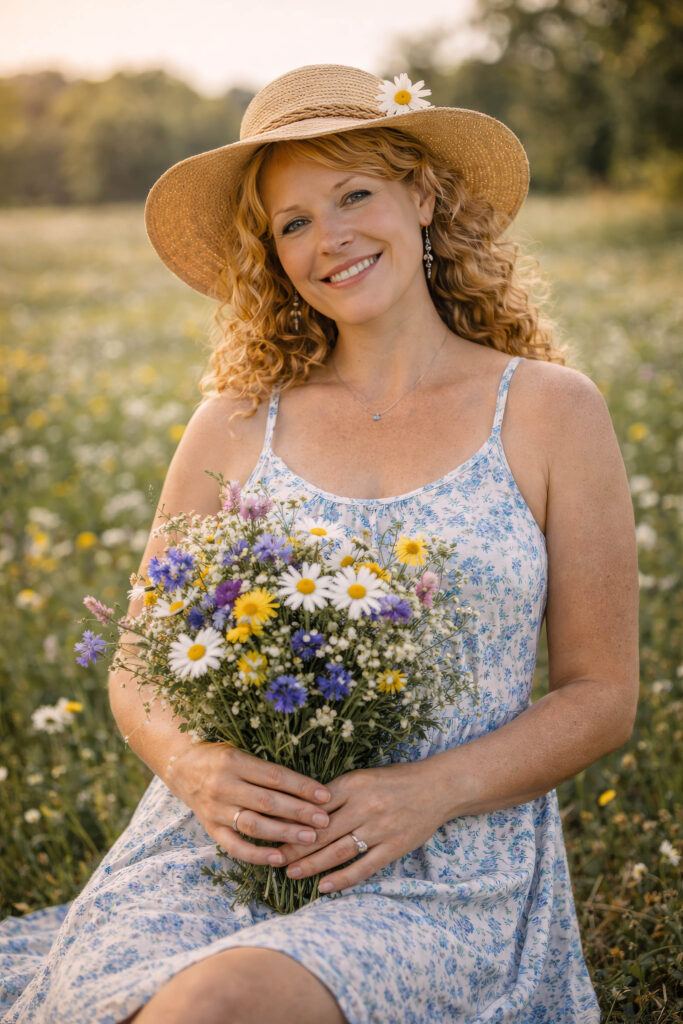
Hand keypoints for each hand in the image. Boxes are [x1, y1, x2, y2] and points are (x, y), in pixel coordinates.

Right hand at [165, 741, 331, 865]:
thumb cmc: (219, 757)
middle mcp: (224, 785)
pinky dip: (257, 855)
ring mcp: (216, 809)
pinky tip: (279, 858)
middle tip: (324, 821)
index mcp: (234, 761)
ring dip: (284, 833)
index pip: (275, 776)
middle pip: (267, 802)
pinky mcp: (210, 828)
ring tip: (310, 838)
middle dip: (299, 812)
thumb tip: (307, 788)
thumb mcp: (240, 752)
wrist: (180, 766)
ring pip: (254, 825)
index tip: (325, 796)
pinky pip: (234, 846)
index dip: (302, 787)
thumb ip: (266, 770)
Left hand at [266, 759, 442, 893]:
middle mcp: (365, 806)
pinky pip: (363, 867)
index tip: (271, 831)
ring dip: (312, 865)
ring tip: (291, 873)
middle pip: (322, 832)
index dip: (292, 821)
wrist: (438, 787)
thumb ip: (337, 793)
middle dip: (294, 847)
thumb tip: (303, 810)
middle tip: (272, 858)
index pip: (315, 806)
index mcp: (354, 784)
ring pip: (338, 852)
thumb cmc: (396, 780)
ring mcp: (379, 829)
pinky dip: (342, 879)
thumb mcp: (364, 777)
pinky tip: (324, 887)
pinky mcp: (393, 848)